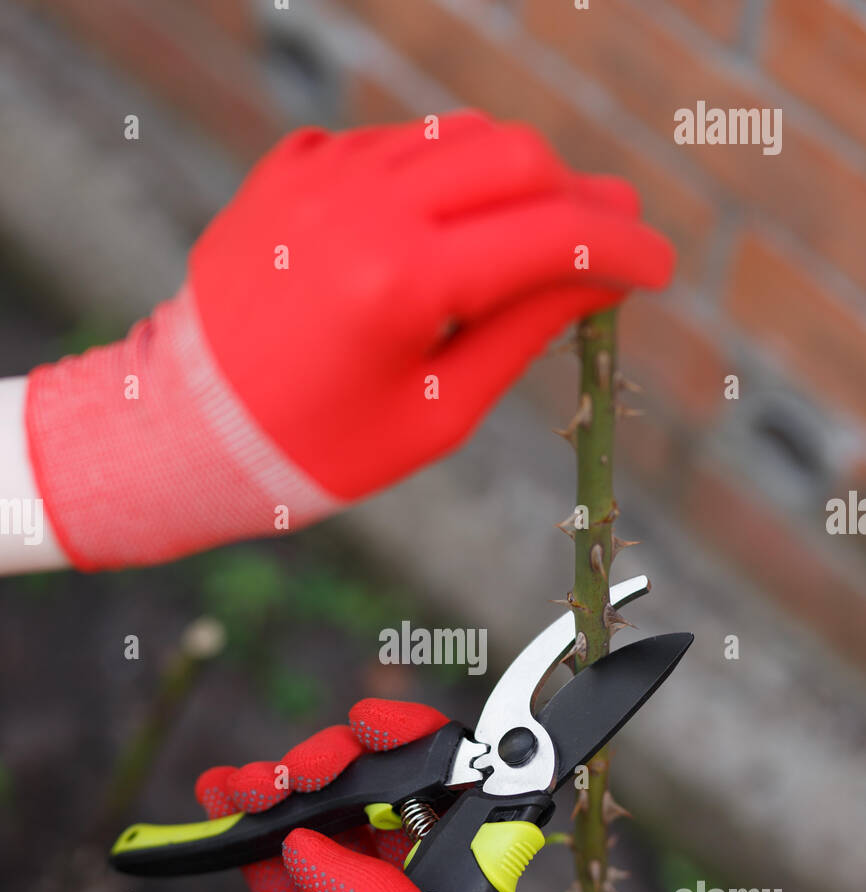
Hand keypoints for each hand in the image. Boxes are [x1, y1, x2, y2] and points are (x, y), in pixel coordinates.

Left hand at [26, 111, 673, 569]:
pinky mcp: (294, 166)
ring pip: (458, 138)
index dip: (622, 246)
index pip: (552, 233)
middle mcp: (363, 203)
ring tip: (533, 239)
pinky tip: (447, 232)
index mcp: (404, 279)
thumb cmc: (317, 450)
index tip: (659, 267)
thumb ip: (526, 332)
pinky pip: (396, 149)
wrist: (189, 430)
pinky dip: (441, 180)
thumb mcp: (437, 412)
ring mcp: (322, 172)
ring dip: (513, 180)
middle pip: (516, 156)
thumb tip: (600, 279)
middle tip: (608, 241)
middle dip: (577, 196)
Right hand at [195, 698, 503, 891]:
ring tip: (245, 788)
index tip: (374, 722)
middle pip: (382, 798)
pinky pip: (272, 860)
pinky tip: (219, 804)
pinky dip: (244, 827)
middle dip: (338, 766)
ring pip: (323, 820)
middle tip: (296, 771)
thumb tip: (314, 842)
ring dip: (281, 789)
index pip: (457, 801)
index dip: (422, 749)